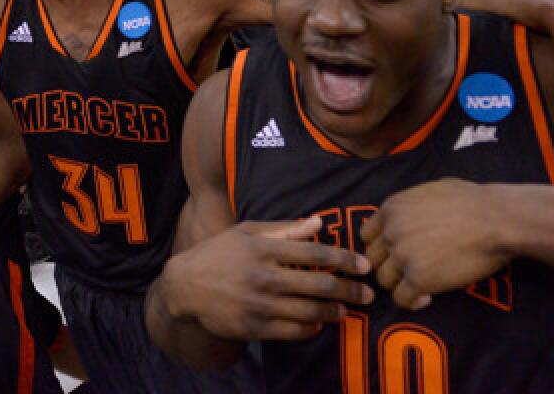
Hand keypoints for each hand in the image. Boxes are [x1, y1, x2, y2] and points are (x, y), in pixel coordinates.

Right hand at [160, 218, 372, 340]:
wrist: (185, 286)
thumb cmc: (219, 252)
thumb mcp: (247, 232)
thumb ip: (284, 229)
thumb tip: (319, 222)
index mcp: (264, 248)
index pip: (316, 252)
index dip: (345, 259)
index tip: (365, 266)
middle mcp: (263, 276)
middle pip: (320, 284)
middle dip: (350, 290)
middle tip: (369, 294)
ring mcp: (259, 304)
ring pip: (311, 311)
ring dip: (335, 312)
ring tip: (346, 310)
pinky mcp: (254, 327)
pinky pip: (294, 331)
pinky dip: (312, 328)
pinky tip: (320, 322)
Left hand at [362, 179, 507, 310]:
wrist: (496, 219)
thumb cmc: (473, 201)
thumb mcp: (432, 189)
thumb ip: (412, 204)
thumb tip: (413, 210)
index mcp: (392, 208)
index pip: (367, 235)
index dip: (381, 246)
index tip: (396, 252)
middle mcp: (391, 231)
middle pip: (373, 259)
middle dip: (389, 266)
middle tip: (409, 271)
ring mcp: (403, 256)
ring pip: (384, 280)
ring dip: (400, 284)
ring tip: (419, 285)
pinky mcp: (419, 279)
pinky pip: (401, 299)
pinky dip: (412, 301)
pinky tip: (426, 297)